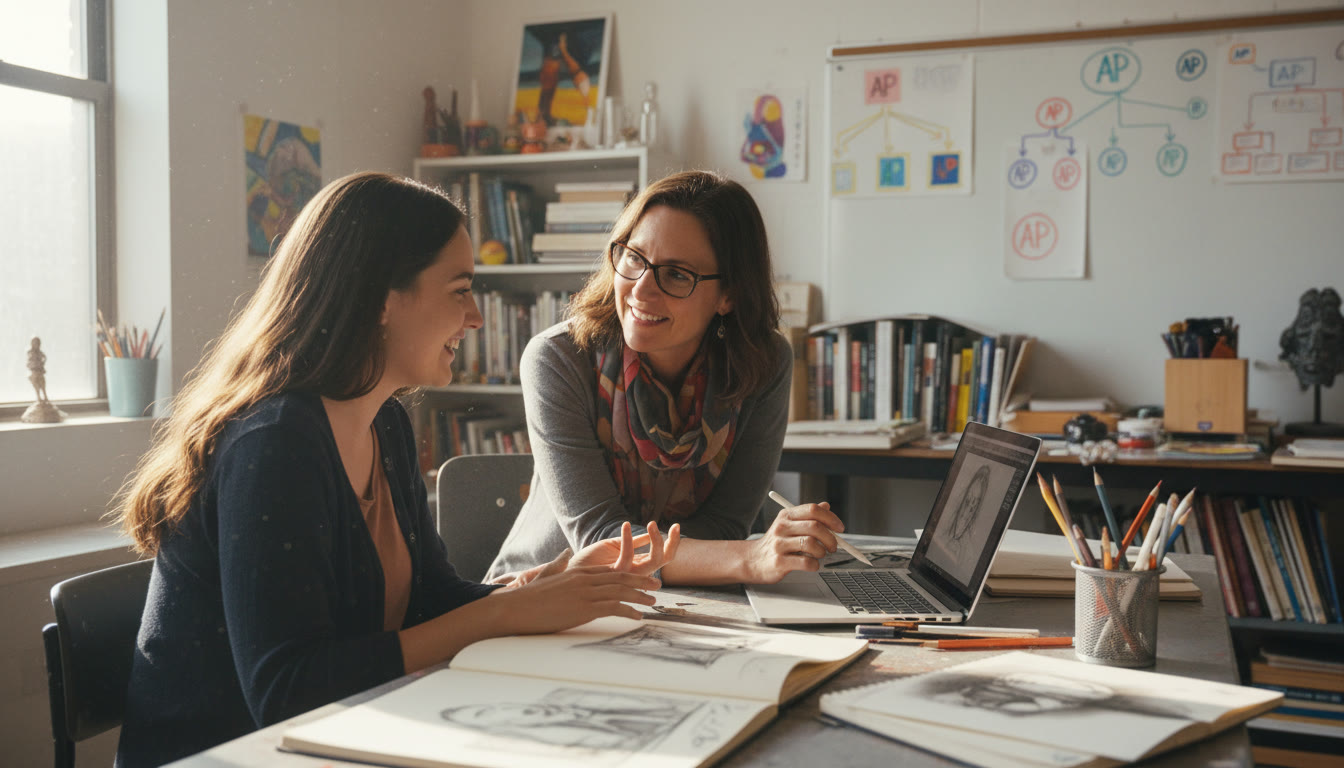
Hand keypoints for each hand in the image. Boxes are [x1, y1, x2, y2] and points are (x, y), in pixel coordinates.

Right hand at [494, 566, 660, 633]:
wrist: (516, 607)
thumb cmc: (529, 596)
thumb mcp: (547, 576)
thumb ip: (559, 565)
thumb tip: (565, 554)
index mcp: (578, 572)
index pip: (610, 571)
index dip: (629, 574)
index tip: (641, 579)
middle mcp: (585, 580)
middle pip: (620, 578)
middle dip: (641, 581)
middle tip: (656, 586)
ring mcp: (585, 594)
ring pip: (621, 591)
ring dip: (639, 596)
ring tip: (652, 602)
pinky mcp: (584, 609)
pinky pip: (613, 608)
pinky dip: (628, 611)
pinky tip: (638, 616)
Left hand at [570, 521, 680, 579]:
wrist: (569, 570)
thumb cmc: (591, 560)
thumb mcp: (615, 546)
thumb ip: (634, 542)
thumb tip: (649, 532)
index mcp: (637, 565)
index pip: (663, 557)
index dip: (673, 543)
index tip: (677, 526)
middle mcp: (635, 572)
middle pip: (663, 561)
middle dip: (673, 544)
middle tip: (676, 527)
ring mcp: (626, 574)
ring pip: (652, 562)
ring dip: (655, 540)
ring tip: (652, 523)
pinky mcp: (613, 573)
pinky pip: (628, 556)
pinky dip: (629, 539)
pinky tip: (626, 525)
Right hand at [746, 502, 844, 583]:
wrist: (753, 560)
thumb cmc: (776, 543)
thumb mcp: (789, 524)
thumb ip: (807, 516)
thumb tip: (826, 506)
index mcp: (787, 515)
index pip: (813, 509)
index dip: (831, 518)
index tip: (840, 528)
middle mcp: (782, 527)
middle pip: (815, 526)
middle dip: (830, 538)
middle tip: (833, 546)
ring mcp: (779, 544)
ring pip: (811, 543)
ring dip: (822, 552)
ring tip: (819, 555)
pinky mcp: (779, 562)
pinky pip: (805, 562)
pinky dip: (814, 565)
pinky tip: (812, 565)